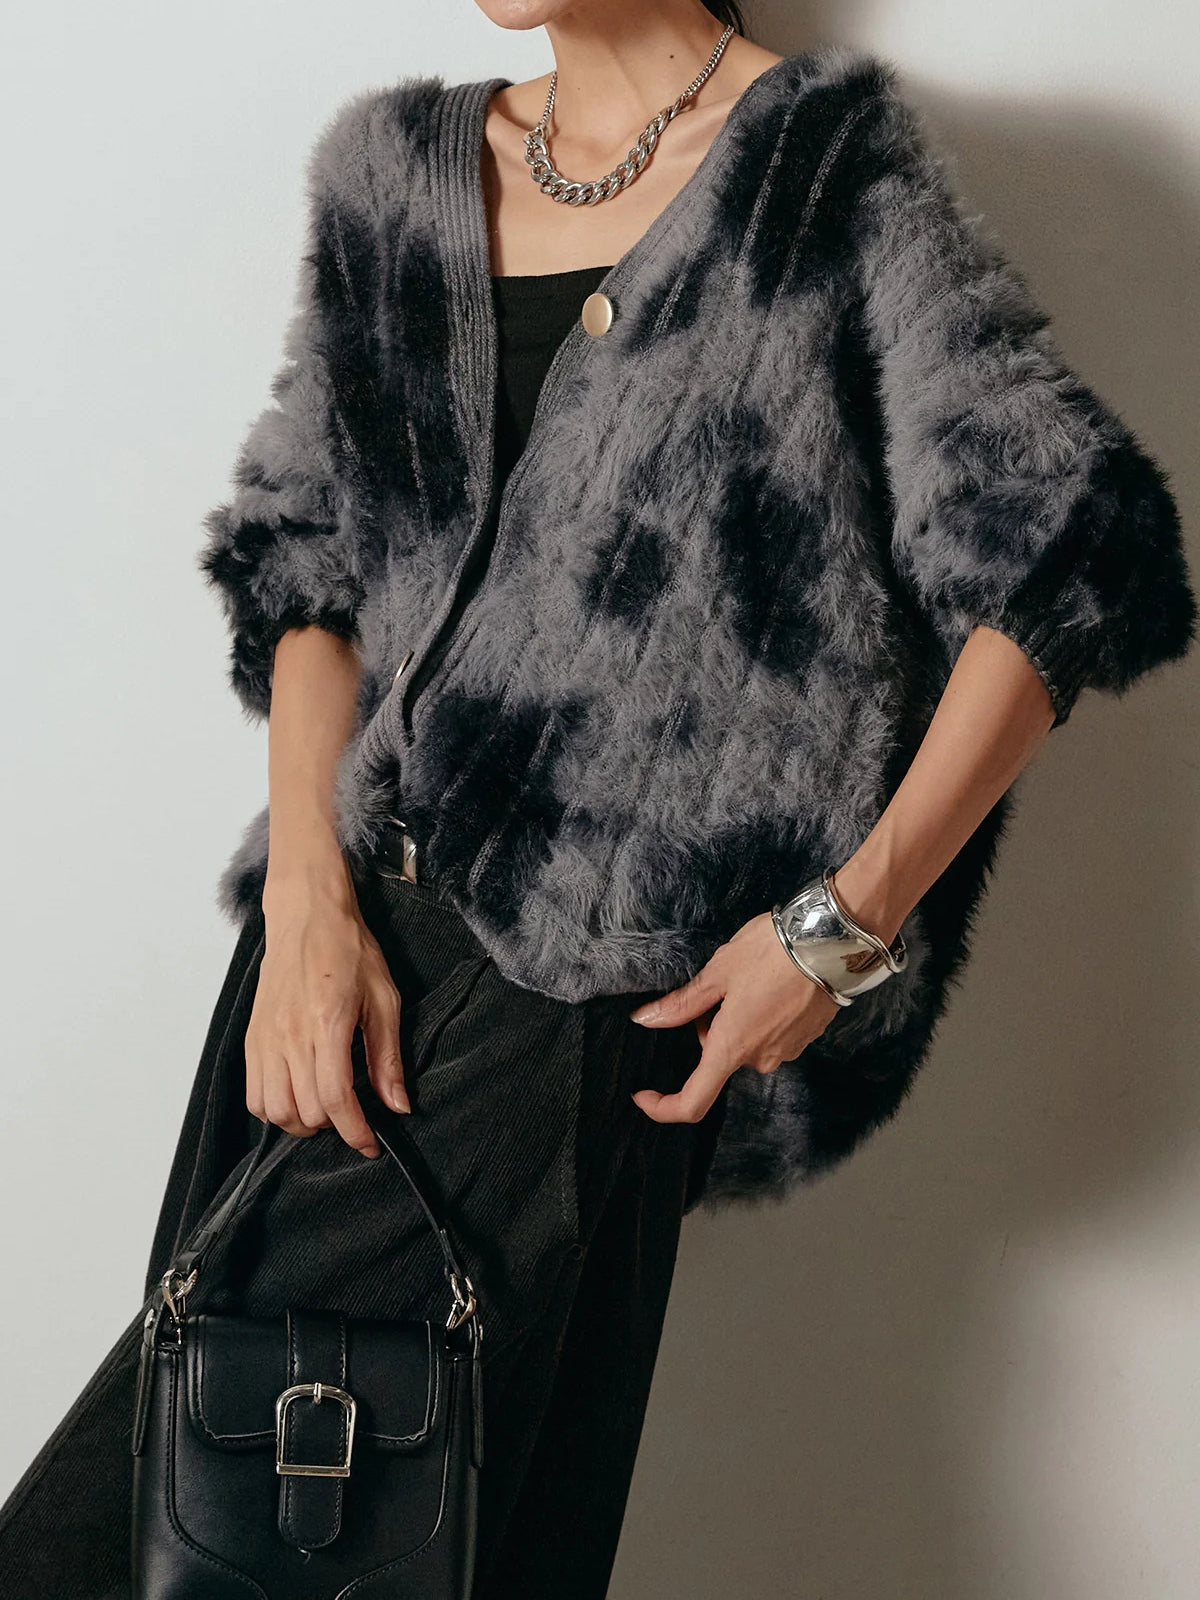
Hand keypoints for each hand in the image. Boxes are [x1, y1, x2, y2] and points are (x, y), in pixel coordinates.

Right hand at [246, 862, 409, 1157]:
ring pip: (274, 1110)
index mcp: (328, 1022)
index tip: (371, 1144)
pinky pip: (253, 1094)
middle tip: (354, 1116)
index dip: (356, 1132)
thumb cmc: (348, 949)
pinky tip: (297, 1097)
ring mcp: (266, 1037)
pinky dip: (274, 1109)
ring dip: (301, 1123)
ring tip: (325, 1110)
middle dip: (334, 1126)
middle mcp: (291, 1034)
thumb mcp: (384, 998)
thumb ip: (388, 1055)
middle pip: (306, 1111)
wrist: (307, 915)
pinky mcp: (252, 1038)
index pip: (337, 1098)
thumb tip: (398, 1104)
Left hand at [627, 911, 842, 1123]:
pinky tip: (770, 983)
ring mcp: (788, 1050)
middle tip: (718, 987)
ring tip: (750, 977)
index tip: (644, 1094)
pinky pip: (771, 1035)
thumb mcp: (717, 973)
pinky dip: (762, 1016)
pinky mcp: (807, 1037)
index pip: (693, 1101)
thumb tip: (645, 1020)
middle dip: (709, 1027)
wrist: (832, 939)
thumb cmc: (771, 952)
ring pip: (746, 1043)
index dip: (663, 1107)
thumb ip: (681, 1004)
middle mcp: (760, 1058)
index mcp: (732, 1047)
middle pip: (720, 1056)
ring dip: (737, 1020)